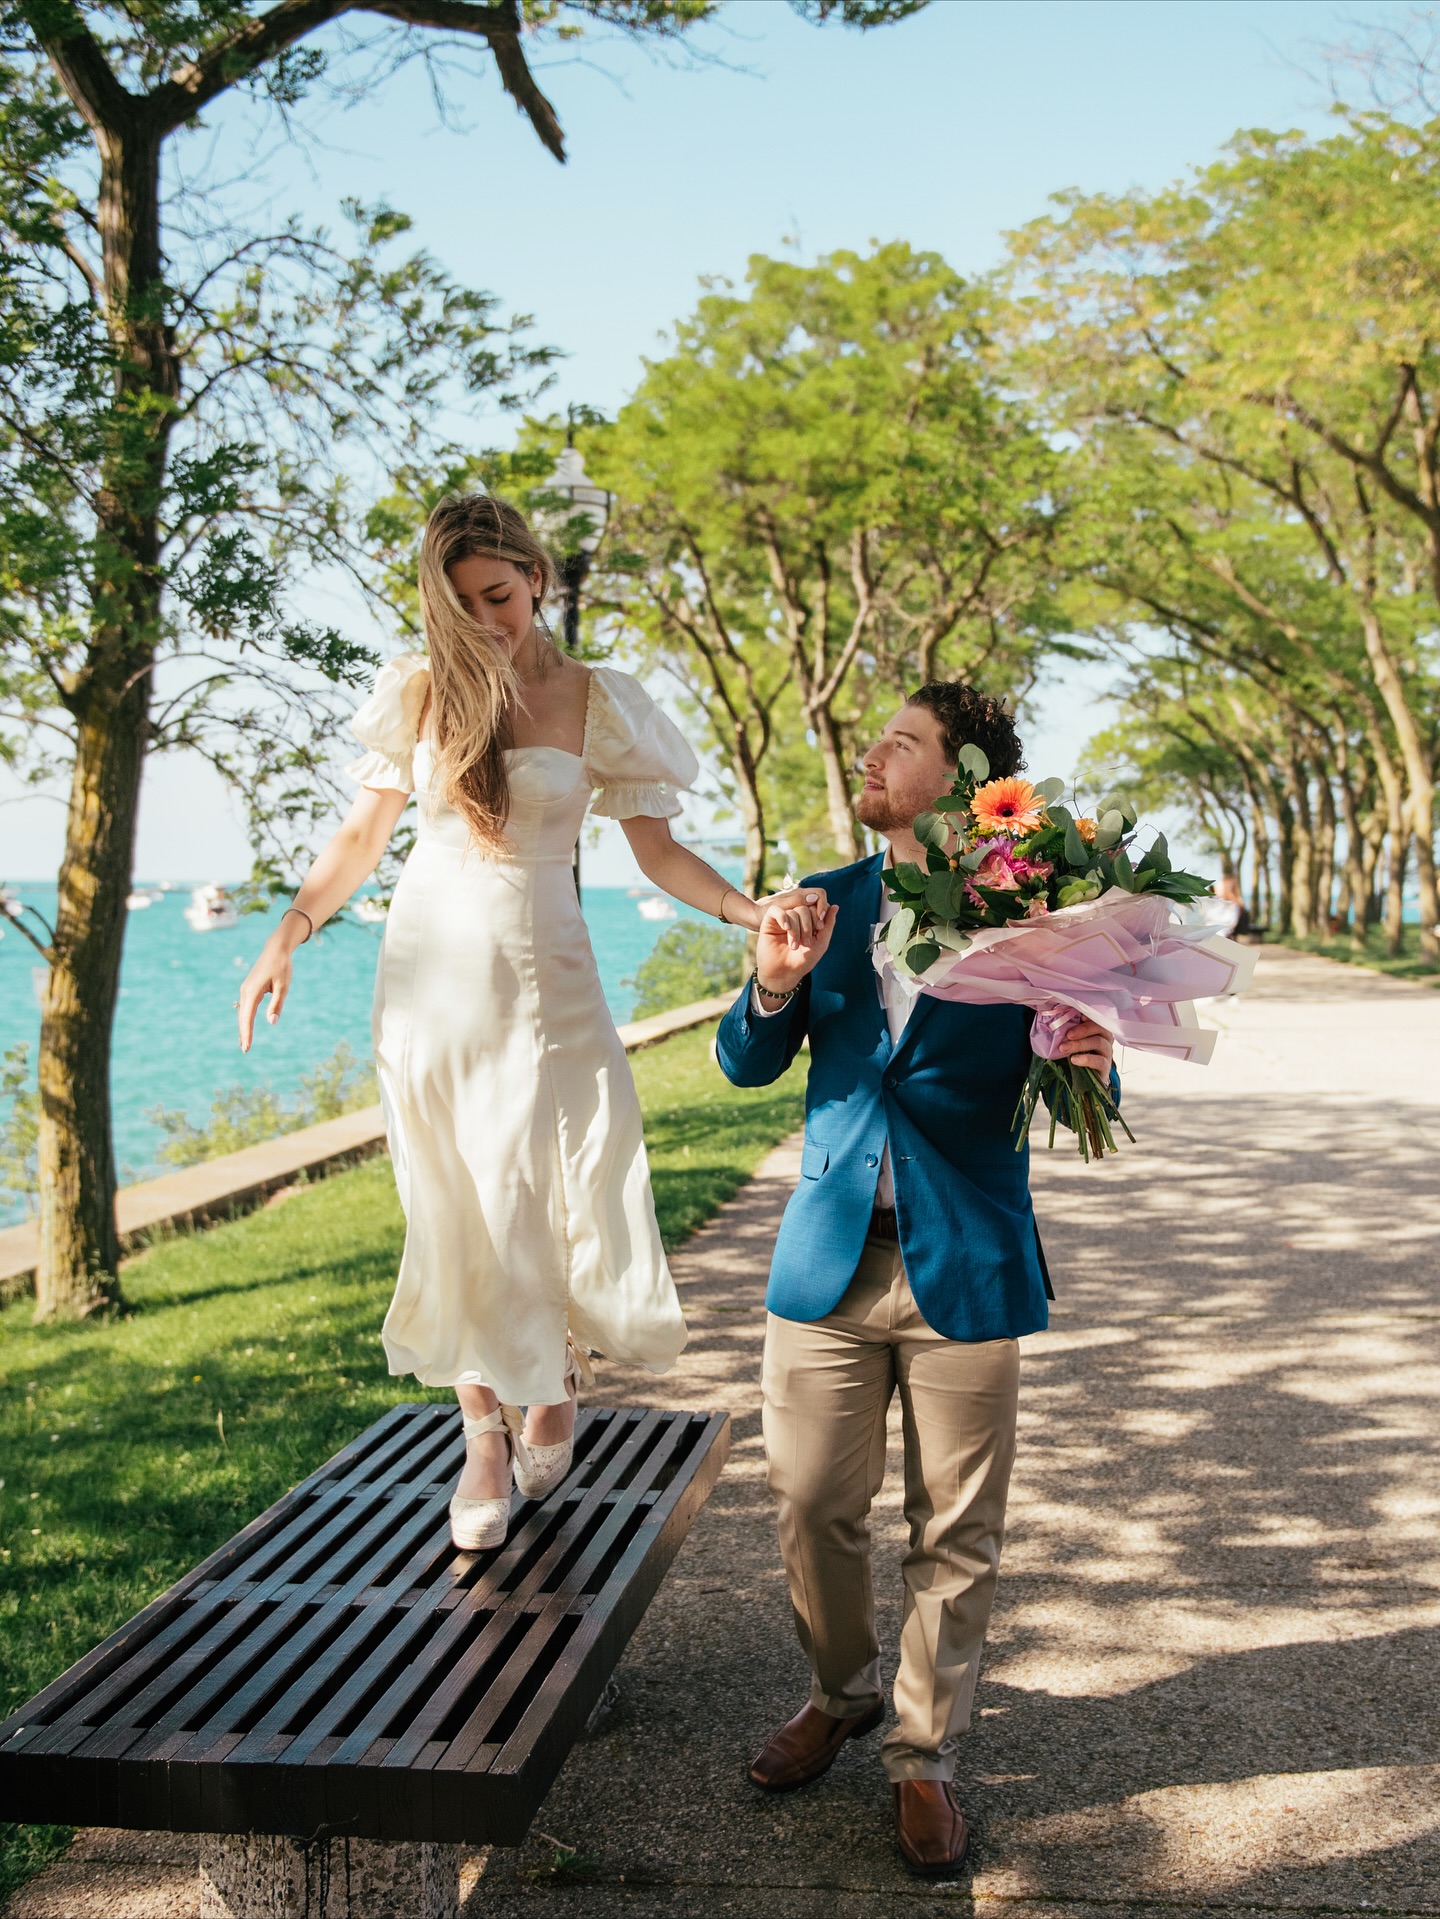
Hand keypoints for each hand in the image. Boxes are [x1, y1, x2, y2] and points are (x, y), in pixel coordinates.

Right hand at [237, 930, 297, 1052]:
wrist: (276, 949)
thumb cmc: (282, 966)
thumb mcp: (283, 986)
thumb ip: (277, 1004)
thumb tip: (271, 1022)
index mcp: (253, 991)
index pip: (247, 1017)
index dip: (247, 1033)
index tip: (246, 1047)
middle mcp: (246, 991)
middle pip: (242, 1017)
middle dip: (243, 1034)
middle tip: (245, 1050)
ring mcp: (246, 989)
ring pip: (243, 1012)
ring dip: (243, 1027)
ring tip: (244, 1043)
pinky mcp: (249, 988)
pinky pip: (245, 1007)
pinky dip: (245, 1018)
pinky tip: (246, 1026)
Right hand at [754, 890, 837, 997]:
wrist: (783, 973)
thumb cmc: (803, 960)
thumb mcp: (821, 942)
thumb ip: (828, 924)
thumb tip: (835, 906)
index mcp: (808, 919)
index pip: (816, 905)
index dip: (819, 914)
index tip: (820, 928)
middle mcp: (795, 916)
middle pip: (805, 907)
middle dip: (808, 925)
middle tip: (807, 943)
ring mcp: (782, 918)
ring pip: (792, 911)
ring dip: (796, 930)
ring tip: (794, 946)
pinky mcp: (769, 921)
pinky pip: (776, 910)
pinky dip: (783, 917)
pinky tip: (786, 928)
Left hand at [1054, 1017, 1113, 1079]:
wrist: (1086, 1078)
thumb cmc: (1079, 1055)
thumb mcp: (1074, 1041)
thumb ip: (1070, 1032)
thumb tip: (1056, 1023)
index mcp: (1098, 1029)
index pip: (1096, 1019)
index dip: (1088, 1016)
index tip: (1078, 1017)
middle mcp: (1106, 1039)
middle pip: (1099, 1028)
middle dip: (1082, 1030)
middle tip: (1067, 1035)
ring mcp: (1107, 1053)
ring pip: (1098, 1042)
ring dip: (1079, 1044)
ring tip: (1064, 1048)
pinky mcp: (1106, 1067)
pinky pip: (1099, 1061)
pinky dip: (1086, 1059)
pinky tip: (1074, 1060)